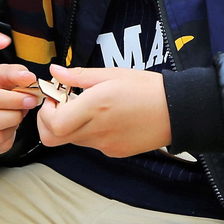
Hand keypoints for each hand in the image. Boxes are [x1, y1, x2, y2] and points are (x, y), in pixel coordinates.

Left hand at [37, 63, 170, 156]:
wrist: (177, 112)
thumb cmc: (146, 88)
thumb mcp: (111, 74)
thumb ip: (78, 76)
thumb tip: (54, 71)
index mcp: (95, 107)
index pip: (53, 123)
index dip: (46, 112)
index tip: (55, 97)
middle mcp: (97, 130)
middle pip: (54, 138)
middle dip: (49, 122)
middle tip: (61, 105)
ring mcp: (105, 145)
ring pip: (71, 140)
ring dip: (69, 125)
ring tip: (86, 107)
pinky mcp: (114, 151)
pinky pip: (90, 143)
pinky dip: (87, 131)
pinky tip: (103, 117)